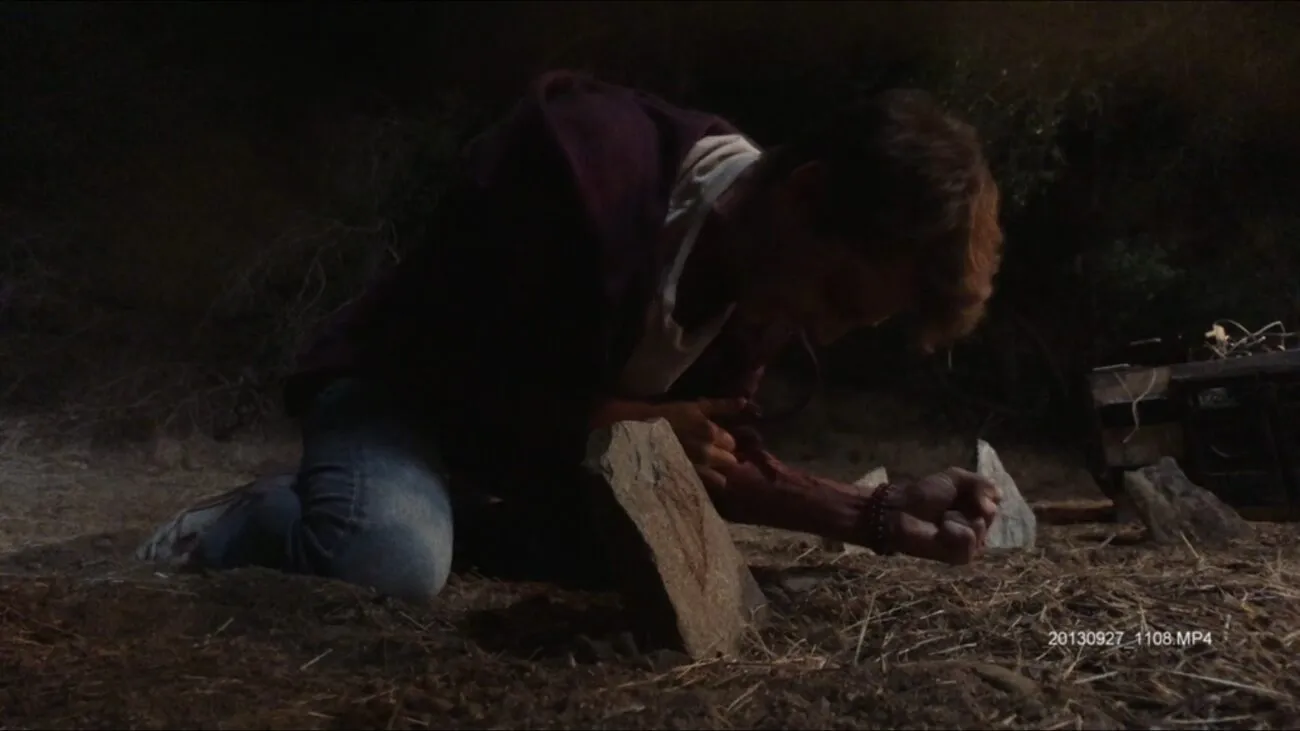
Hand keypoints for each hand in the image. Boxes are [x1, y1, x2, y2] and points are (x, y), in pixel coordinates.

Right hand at [651, 398, 749, 488]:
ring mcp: (698, 468)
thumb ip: (722, 406)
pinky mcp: (689, 479)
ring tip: (709, 467)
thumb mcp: (696, 406)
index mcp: (711, 433)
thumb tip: (744, 402)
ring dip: (718, 472)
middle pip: (730, 461)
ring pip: (722, 477)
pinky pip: (707, 486)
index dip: (727, 442)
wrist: (643, 432)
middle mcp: (708, 453)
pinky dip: (707, 482)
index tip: (719, 440)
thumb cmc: (670, 415)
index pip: (732, 443)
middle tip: (714, 453)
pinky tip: (701, 475)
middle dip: (725, 457)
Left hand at [882, 468, 1000, 564]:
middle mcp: (978, 527)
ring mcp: (971, 543)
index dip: (981, 494)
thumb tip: (996, 502)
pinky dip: (955, 532)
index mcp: (978, 508)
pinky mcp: (961, 556)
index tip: (964, 491)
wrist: (901, 510)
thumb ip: (982, 484)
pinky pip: (970, 541)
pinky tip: (942, 531)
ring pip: (981, 528)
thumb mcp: (956, 478)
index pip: (995, 501)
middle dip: (969, 505)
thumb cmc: (925, 493)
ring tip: (943, 519)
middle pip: (991, 515)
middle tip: (949, 505)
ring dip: (959, 518)